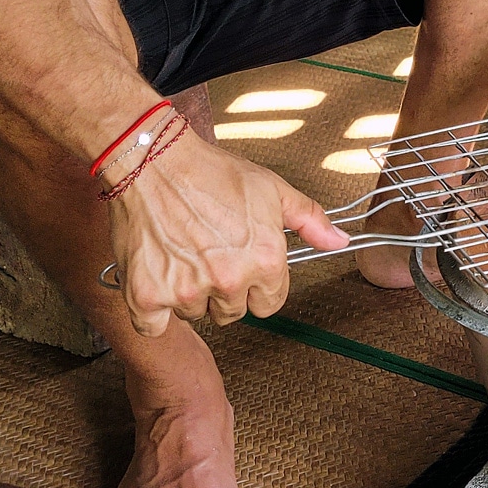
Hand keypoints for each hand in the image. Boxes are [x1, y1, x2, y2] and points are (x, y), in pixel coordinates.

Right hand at [108, 128, 348, 333]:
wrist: (154, 161)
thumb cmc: (212, 172)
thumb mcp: (272, 189)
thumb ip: (309, 220)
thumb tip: (340, 241)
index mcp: (265, 261)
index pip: (270, 303)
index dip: (258, 285)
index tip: (241, 265)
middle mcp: (229, 281)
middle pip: (231, 313)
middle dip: (223, 290)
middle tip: (207, 254)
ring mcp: (187, 291)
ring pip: (194, 315)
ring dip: (188, 294)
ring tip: (181, 253)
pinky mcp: (147, 296)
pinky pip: (154, 326)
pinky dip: (152, 309)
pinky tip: (155, 275)